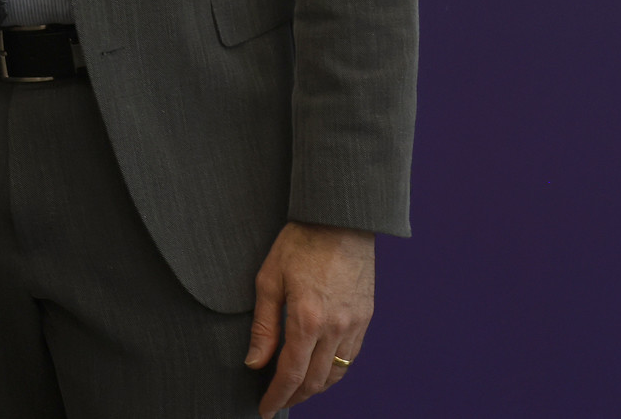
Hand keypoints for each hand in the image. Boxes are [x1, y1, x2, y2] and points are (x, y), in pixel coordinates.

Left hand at [245, 221, 373, 413]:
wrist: (340, 219)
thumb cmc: (300, 243)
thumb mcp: (269, 279)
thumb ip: (263, 326)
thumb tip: (255, 363)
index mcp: (307, 319)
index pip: (291, 374)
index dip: (277, 396)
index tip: (265, 409)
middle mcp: (335, 328)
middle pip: (315, 380)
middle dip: (294, 396)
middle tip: (276, 401)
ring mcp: (355, 324)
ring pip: (336, 373)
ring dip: (315, 388)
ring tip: (296, 390)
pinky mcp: (366, 317)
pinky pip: (351, 357)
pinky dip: (334, 371)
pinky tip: (320, 369)